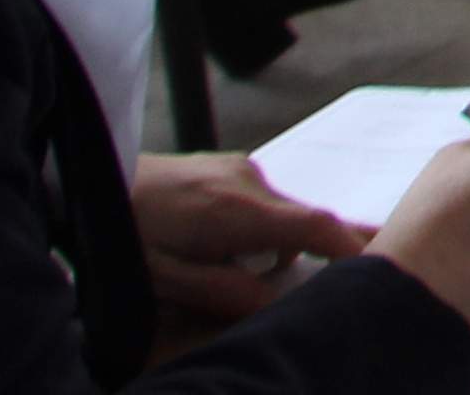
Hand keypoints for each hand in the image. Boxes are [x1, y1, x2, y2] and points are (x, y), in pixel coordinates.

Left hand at [128, 154, 372, 327]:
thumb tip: (273, 304)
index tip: (378, 263)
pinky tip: (232, 246)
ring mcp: (239, 169)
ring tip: (254, 273)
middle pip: (306, 218)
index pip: (315, 225)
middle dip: (329, 246)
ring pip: (283, 211)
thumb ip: (222, 292)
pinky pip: (263, 200)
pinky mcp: (228, 166)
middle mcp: (249, 181)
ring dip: (284, 242)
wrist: (90, 176)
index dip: (352, 245)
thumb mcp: (165, 278)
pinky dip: (264, 226)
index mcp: (237, 211)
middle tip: (365, 258)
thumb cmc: (124, 234)